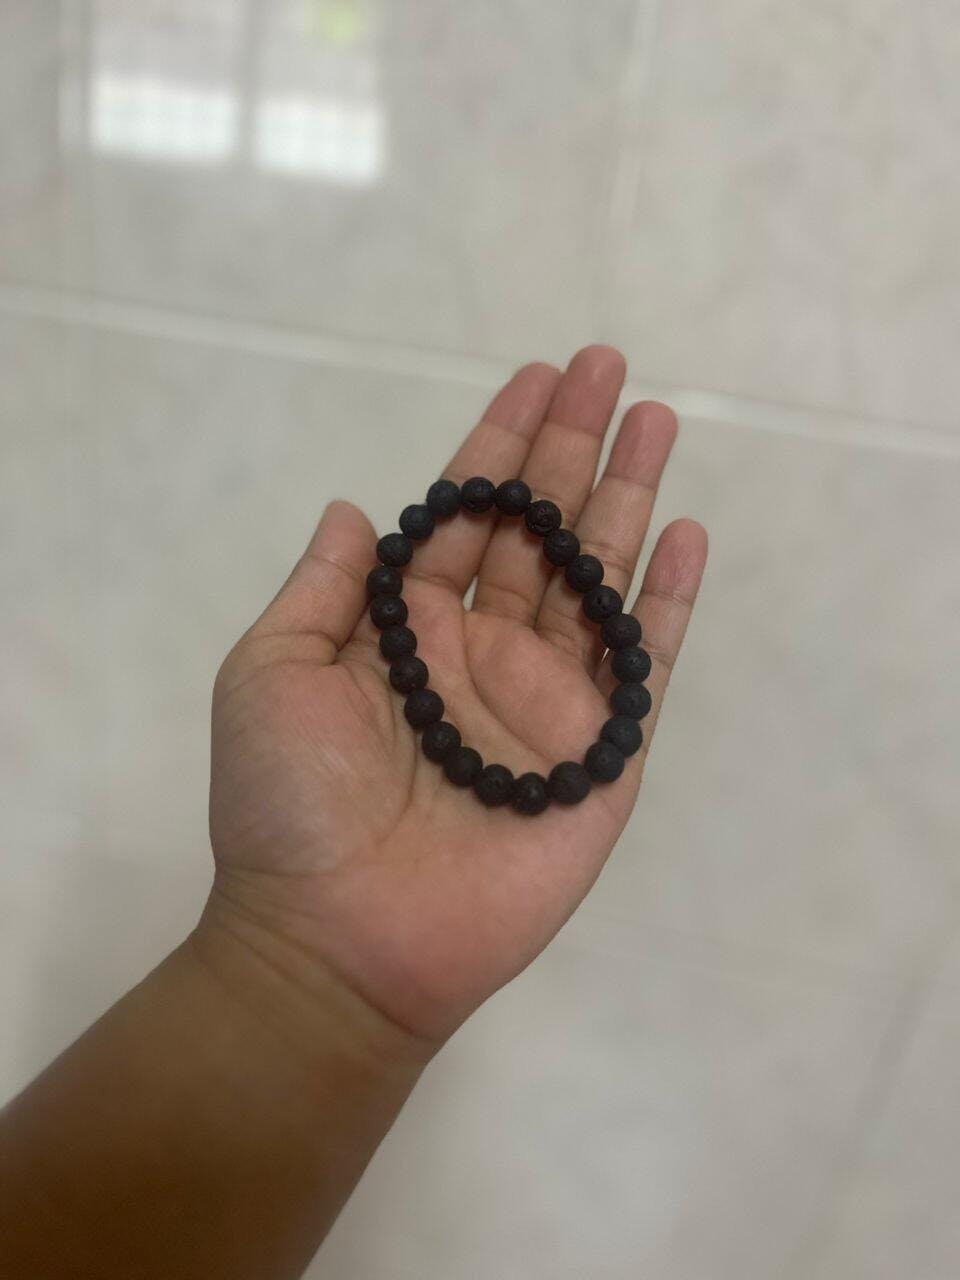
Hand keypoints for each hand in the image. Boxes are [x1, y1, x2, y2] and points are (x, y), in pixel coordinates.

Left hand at [205, 347, 706, 1046]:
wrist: (341, 939)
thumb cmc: (289, 806)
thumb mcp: (271, 672)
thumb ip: (324, 588)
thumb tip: (354, 507)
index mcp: (406, 627)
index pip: (464, 516)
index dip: (499, 443)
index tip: (536, 376)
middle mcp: (481, 650)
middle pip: (539, 530)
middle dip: (573, 446)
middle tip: (609, 369)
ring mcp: (546, 700)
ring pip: (596, 579)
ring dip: (628, 500)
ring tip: (657, 421)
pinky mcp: (598, 756)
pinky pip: (642, 667)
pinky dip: (665, 604)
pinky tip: (683, 537)